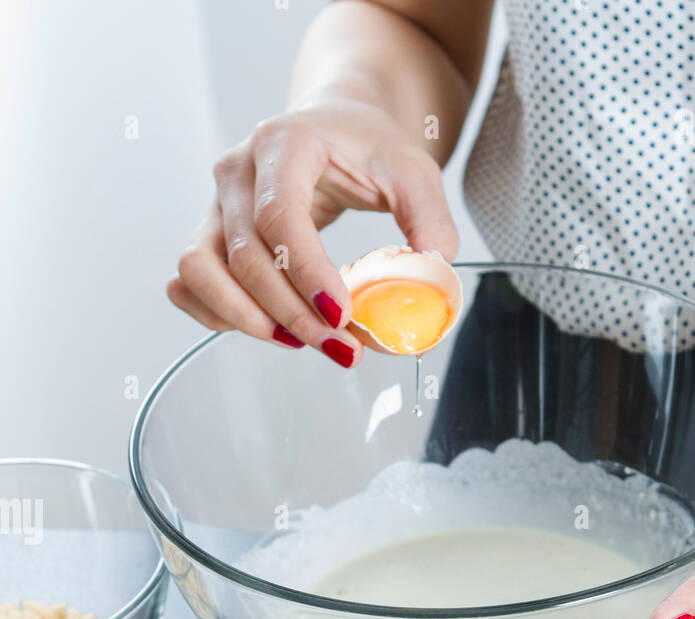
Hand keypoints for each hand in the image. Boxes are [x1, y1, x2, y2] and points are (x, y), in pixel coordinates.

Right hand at [167, 97, 457, 366]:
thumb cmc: (369, 146)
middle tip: (341, 347)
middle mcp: (238, 170)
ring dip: (247, 320)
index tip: (342, 315)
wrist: (334, 124)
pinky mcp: (207, 232)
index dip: (306, 274)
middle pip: (245, 256)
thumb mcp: (414, 171)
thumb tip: (433, 275)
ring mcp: (214, 202)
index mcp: (285, 142)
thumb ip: (430, 219)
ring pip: (200, 272)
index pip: (280, 216)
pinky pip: (189, 283)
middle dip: (293, 314)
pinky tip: (268, 329)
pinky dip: (218, 315)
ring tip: (301, 341)